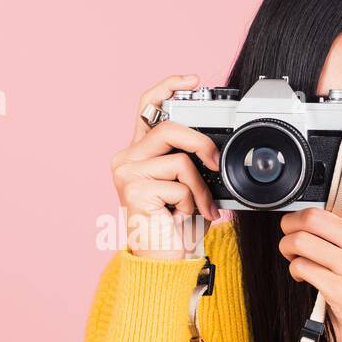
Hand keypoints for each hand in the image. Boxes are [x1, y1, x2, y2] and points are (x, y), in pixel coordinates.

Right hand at [110, 74, 222, 259]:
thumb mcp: (187, 185)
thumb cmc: (176, 227)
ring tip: (199, 208)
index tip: (191, 80)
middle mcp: (125, 159)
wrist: (164, 261)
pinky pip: (179, 183)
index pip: (147, 107)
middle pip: (168, 128)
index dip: (168, 87)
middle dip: (201, 144)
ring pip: (179, 158)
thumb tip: (213, 146)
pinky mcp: (133, 190)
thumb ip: (190, 160)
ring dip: (199, 186)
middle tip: (216, 164)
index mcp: (137, 153)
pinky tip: (182, 218)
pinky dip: (192, 202)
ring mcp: (126, 174)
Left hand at [277, 122, 341, 341]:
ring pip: (301, 242)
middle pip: (314, 217)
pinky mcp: (340, 287)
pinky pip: (301, 267)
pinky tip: (305, 276)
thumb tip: (314, 222)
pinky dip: (295, 270)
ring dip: (288, 250)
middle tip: (289, 233)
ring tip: (297, 258)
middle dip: (291, 225)